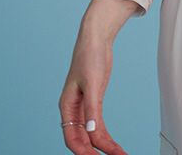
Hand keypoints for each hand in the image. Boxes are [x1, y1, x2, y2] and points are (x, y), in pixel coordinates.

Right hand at [58, 25, 128, 153]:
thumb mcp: (93, 84)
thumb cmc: (90, 56)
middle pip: (82, 139)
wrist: (96, 38)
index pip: (72, 137)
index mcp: (66, 106)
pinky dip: (106, 136)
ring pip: (91, 135)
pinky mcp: (94, 102)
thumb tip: (91, 133)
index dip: (83, 151)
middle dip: (95, 152)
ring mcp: (84, 107)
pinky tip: (114, 146)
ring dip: (104, 147)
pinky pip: (98, 125)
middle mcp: (73, 109)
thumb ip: (91, 110)